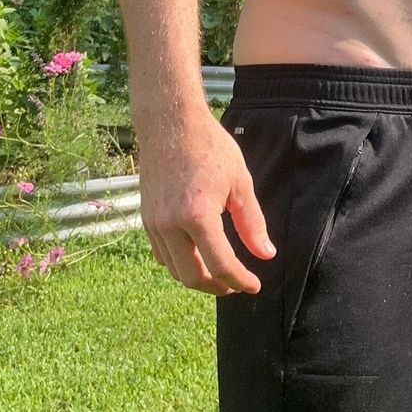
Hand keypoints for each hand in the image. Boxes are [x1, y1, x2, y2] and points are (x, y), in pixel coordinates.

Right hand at [138, 109, 276, 296]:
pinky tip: (196, 256)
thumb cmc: (209, 147)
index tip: (254, 286)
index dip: (240, 281)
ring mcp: (154, 223)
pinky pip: (161, 254)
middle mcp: (170, 225)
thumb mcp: (240, 182)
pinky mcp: (146, 218)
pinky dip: (180, 263)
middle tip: (236, 285)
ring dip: (197, 278)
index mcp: (197, 216)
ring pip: (174, 270)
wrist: (170, 124)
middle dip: (217, 287)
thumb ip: (252, 222)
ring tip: (219, 273)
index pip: (221, 265)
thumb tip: (265, 254)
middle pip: (192, 277)